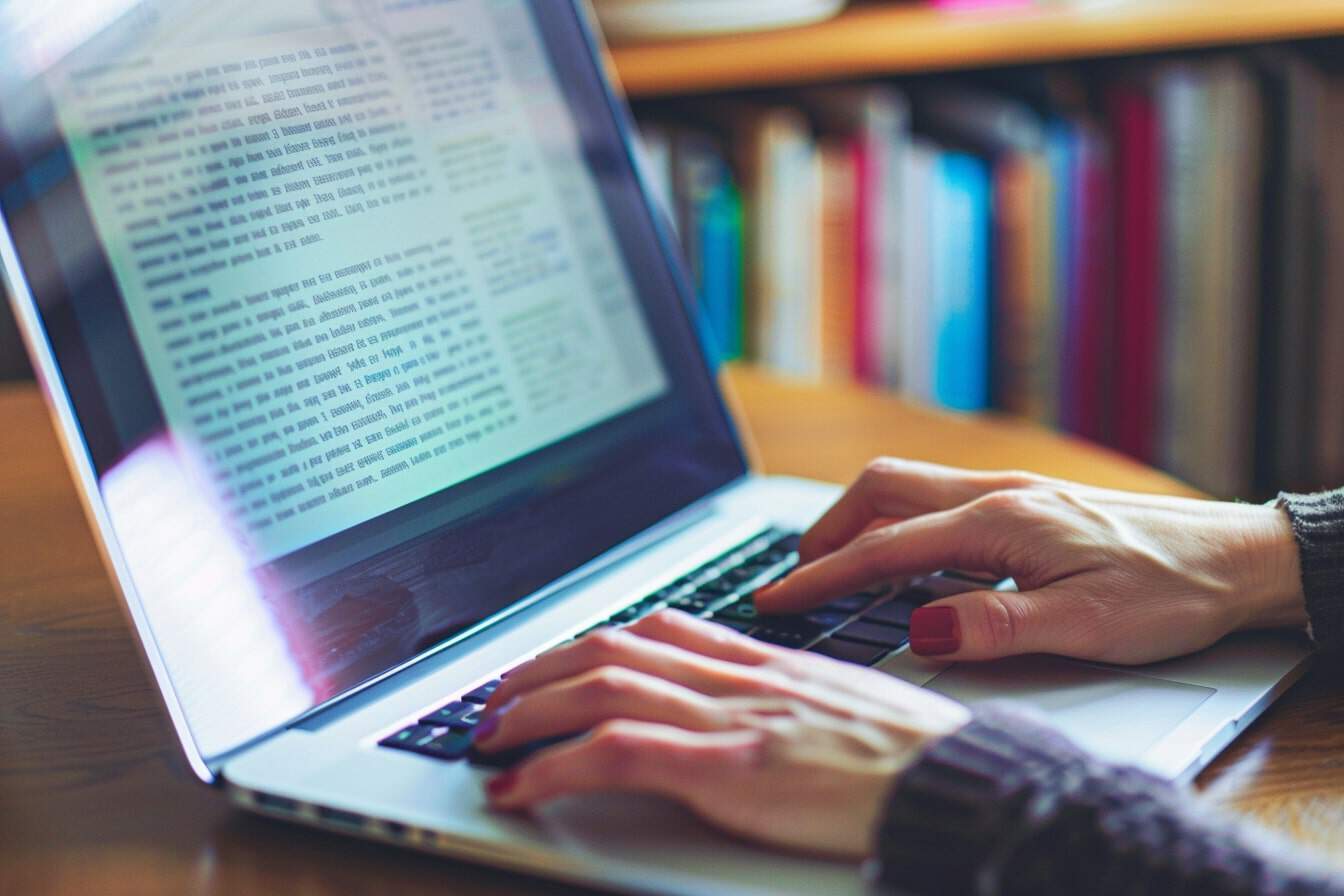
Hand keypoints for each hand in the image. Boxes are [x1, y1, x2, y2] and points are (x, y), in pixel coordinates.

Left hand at [475, 609, 969, 858]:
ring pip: (602, 687)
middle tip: (494, 696)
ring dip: (529, 710)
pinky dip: (556, 768)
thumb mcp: (847, 705)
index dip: (594, 642)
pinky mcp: (729, 770)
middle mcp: (740, 678)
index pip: (661, 629)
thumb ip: (788, 696)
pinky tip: (519, 788)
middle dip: (540, 669)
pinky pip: (619, 754)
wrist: (962, 786)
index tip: (555, 661)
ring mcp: (732, 719)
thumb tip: (753, 705)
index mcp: (767, 662)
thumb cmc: (916, 757)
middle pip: (615, 649)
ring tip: (485, 736)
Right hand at [756, 458, 1305, 664]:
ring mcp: (1012, 493)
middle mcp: (998, 494)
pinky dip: (898, 525)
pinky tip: (905, 562)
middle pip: (882, 491)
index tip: (776, 598)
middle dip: (826, 530)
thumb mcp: (1086, 625)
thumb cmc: (1172, 589)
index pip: (886, 548)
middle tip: (795, 577)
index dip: (823, 575)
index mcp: (1001, 520)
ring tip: (833, 568)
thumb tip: (921, 630)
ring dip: (859, 523)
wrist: (1238, 556)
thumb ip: (996, 625)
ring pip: (908, 490)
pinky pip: (938, 502)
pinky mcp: (1027, 504)